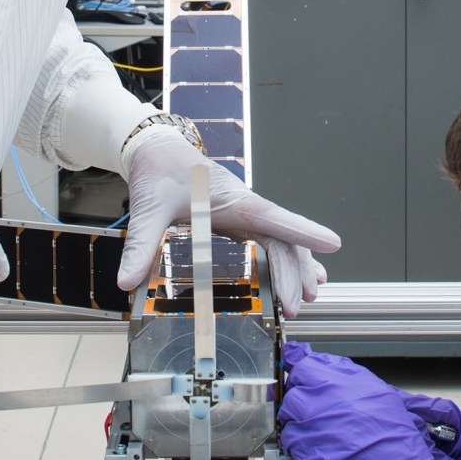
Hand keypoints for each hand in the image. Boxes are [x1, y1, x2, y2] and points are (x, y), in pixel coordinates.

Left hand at [120, 129, 340, 316]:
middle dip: (295, 273)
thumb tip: (126, 282)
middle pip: (283, 240)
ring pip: (283, 241)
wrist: (156, 151)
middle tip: (297, 308)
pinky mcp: (240, 220)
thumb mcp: (148, 210)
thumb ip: (141, 246)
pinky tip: (299, 276)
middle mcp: (246, 206)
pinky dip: (287, 259)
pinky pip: (272, 240)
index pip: (274, 218)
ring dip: (297, 268)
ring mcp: (246, 214)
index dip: (304, 233)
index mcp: (232, 200)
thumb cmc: (158, 173)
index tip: (333, 245)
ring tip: (310, 297)